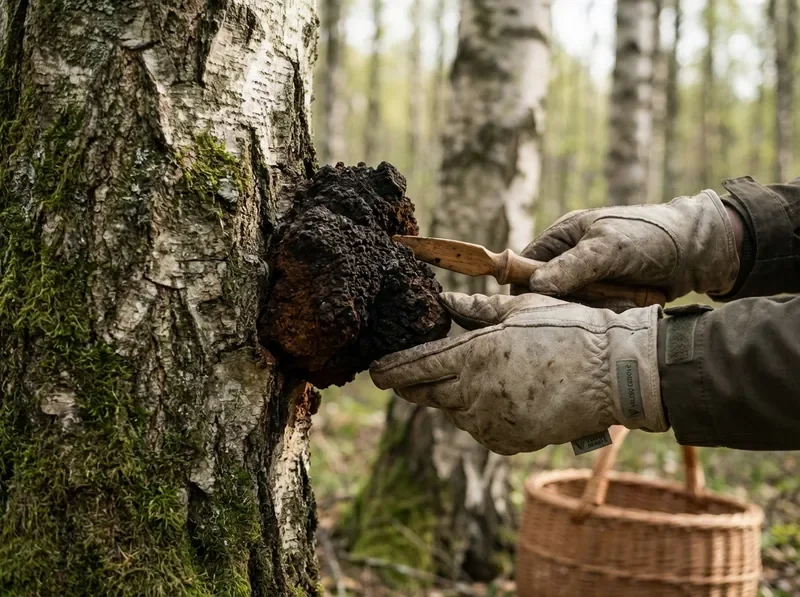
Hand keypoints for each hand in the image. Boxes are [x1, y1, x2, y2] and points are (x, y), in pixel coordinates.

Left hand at [369, 293, 666, 454]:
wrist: (615, 372)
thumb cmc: (568, 329)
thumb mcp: (519, 309)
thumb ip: (476, 310)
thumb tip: (444, 301)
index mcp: (473, 355)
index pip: (415, 368)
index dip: (391, 370)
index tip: (374, 371)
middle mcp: (475, 393)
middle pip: (427, 394)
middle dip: (415, 385)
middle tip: (408, 376)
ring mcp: (493, 422)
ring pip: (456, 412)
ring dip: (456, 397)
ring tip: (481, 377)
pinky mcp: (511, 442)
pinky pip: (482, 429)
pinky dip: (482, 415)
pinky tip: (503, 397)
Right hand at [521, 190, 739, 300]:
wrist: (700, 253)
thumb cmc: (651, 238)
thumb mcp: (608, 248)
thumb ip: (571, 267)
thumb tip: (533, 286)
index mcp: (563, 237)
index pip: (524, 264)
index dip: (522, 285)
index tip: (531, 307)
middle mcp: (571, 258)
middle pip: (545, 292)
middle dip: (564, 302)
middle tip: (588, 304)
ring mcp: (589, 281)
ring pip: (570, 308)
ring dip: (590, 309)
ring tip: (617, 300)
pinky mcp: (607, 299)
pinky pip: (592, 315)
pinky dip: (606, 315)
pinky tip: (626, 307)